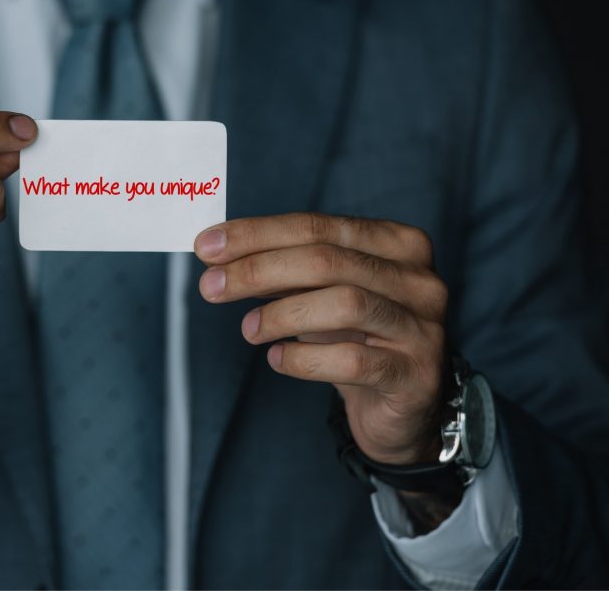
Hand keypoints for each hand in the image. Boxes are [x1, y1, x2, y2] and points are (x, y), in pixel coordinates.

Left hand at [194, 212, 448, 465]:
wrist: (399, 404)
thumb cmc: (354, 337)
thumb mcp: (319, 294)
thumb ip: (281, 269)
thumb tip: (217, 253)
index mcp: (396, 243)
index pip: (316, 226)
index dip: (256, 234)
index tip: (207, 246)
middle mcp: (418, 279)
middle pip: (327, 260)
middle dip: (258, 270)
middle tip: (210, 286)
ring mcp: (422, 327)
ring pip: (345, 304)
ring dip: (281, 314)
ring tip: (249, 329)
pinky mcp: (415, 374)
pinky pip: (352, 360)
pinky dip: (305, 358)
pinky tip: (278, 359)